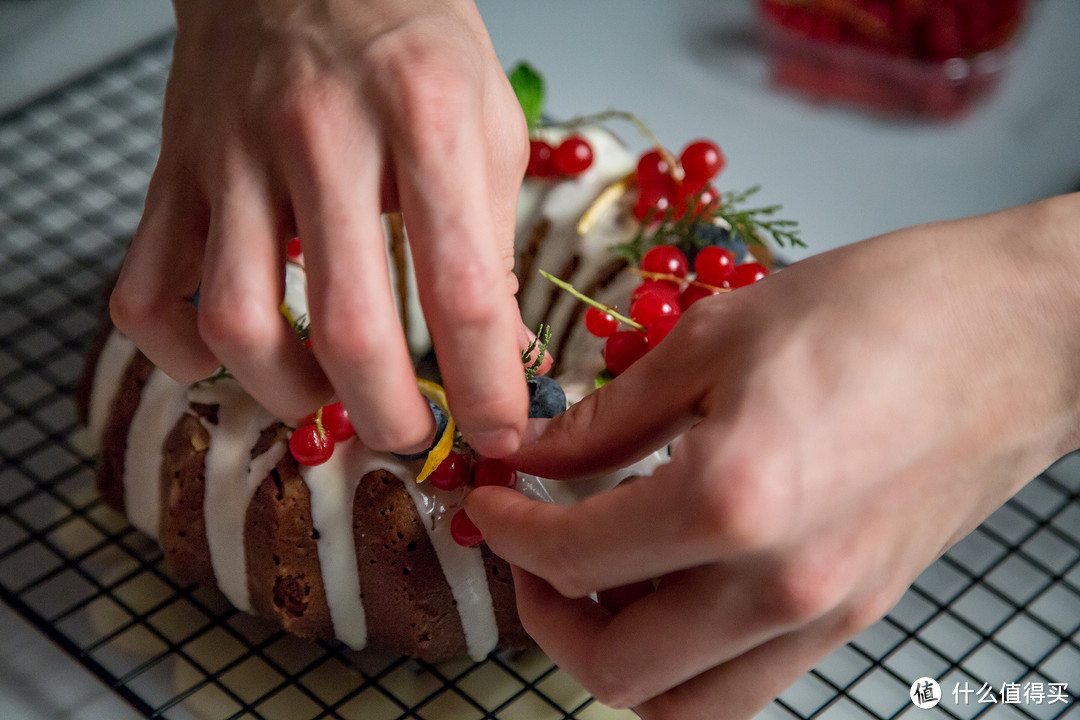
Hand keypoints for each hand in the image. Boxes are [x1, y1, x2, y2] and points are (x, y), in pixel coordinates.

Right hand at [109, 0, 529, 455]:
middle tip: (413, 436)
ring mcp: (233, 153)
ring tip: (325, 394)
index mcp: (423, 117)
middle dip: (390, 416)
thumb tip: (500, 351)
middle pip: (348, 326)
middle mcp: (321, 134)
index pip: (463, 289)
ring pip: (233, 320)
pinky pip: (142, 289)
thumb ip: (493, 236)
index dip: (488, 386)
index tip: (500, 433)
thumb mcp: (486, 119)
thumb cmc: (407, 37)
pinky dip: (176, 353)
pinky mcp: (174, 169)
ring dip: (285, 392)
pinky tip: (228, 355)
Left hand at [467, 195, 1079, 716]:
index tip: (486, 500)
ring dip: (613, 655)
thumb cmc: (887, 309)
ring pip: (682, 705)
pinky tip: (669, 588)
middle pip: (616, 667)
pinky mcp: (856, 616)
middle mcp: (780, 583)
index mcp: (733, 499)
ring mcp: (825, 614)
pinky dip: (684, 663)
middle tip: (525, 549)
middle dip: (543, 613)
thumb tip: (533, 452)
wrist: (1021, 331)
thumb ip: (609, 414)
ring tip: (590, 582)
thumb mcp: (718, 336)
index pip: (575, 555)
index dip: (508, 530)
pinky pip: (746, 686)